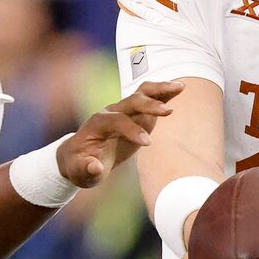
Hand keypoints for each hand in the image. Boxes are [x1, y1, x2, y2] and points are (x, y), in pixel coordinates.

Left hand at [53, 79, 182, 190]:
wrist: (79, 156)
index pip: (117, 121)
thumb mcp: (79, 171)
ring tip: (180, 87)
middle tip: (167, 111)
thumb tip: (95, 167)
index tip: (147, 143)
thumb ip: (86, 169)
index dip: (131, 129)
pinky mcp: (134, 114)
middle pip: (131, 101)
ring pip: (141, 93)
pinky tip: (178, 89)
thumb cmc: (79, 165)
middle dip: (148, 104)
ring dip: (160, 89)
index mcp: (98, 124)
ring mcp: (124, 110)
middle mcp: (111, 112)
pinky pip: (149, 98)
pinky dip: (163, 93)